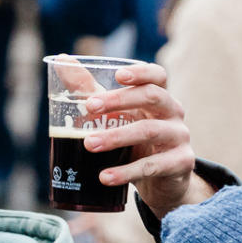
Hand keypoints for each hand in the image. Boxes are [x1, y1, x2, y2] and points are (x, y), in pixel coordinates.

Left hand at [59, 60, 207, 217]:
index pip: (157, 76)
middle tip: (89, 107)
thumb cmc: (135, 141)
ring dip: (116, 137)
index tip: (117, 74)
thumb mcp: (116, 115)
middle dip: (120, 100)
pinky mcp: (180, 163)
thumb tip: (60, 60)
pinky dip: (126, 172)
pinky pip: (152, 165)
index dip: (140, 72)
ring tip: (88, 145)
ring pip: (149, 131)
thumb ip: (90, 89)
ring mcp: (179, 137)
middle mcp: (173, 112)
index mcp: (159, 97)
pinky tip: (105, 177)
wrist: (162, 182)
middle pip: (152, 96)